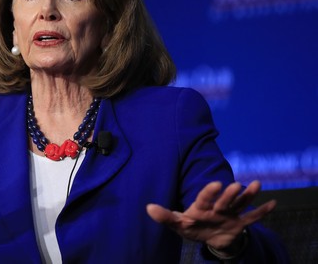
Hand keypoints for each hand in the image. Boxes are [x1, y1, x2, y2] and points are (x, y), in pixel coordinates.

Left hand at [146, 180, 275, 251]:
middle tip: (236, 185)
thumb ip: (165, 216)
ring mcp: (230, 214)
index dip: (210, 192)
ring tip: (256, 184)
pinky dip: (262, 212)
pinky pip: (252, 217)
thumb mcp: (178, 224)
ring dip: (248, 196)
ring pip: (240, 204)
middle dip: (229, 194)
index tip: (215, 183)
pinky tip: (273, 203)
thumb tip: (148, 208)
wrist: (209, 237)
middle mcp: (217, 208)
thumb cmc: (192, 227)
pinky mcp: (240, 223)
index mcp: (202, 207)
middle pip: (224, 200)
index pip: (205, 197)